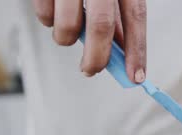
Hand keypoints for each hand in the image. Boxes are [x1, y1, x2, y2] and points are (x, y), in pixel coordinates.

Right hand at [32, 0, 146, 80]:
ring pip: (68, 26)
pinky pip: (44, 15)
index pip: (135, 17)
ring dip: (66, 39)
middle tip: (91, 70)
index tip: (136, 77)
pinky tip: (53, 10)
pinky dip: (48, 22)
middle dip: (97, 58)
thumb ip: (116, 17)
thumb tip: (121, 55)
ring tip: (67, 33)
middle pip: (101, 26)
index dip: (137, 50)